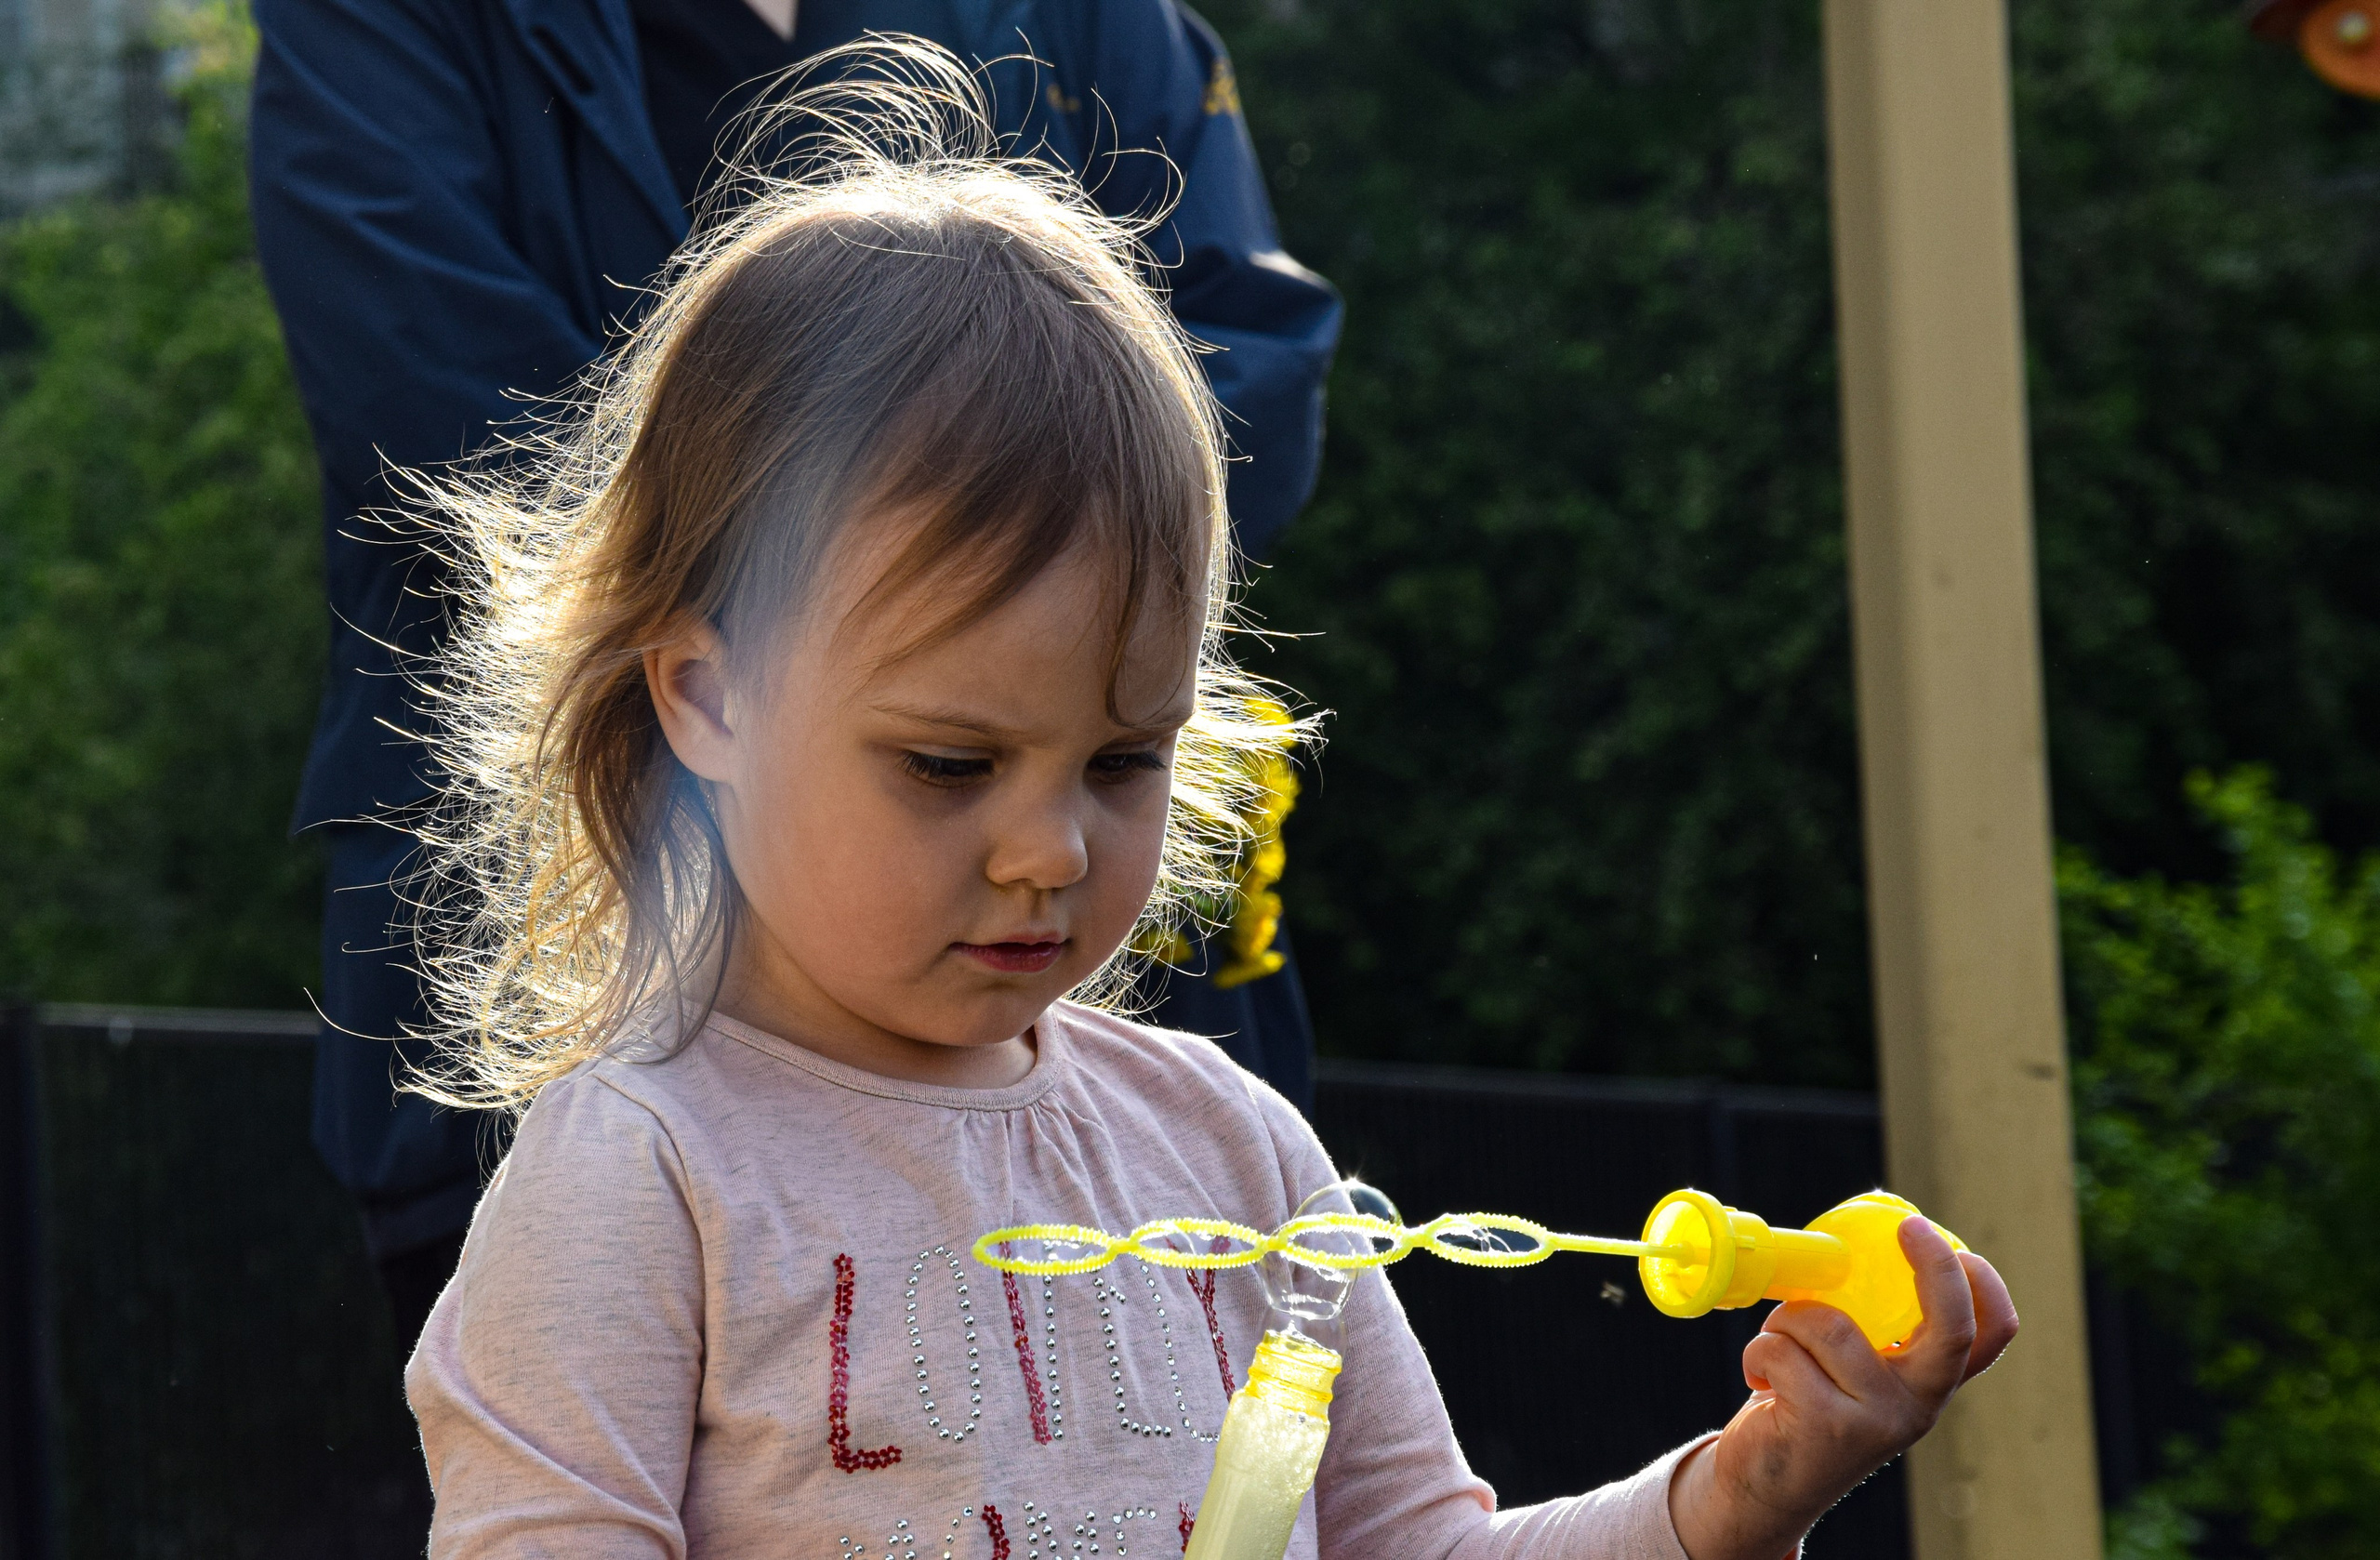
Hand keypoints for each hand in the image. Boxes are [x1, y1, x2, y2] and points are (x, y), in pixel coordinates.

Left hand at [1665, 1217, 2018, 1559]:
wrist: (1761, 1488)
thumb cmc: (1802, 1404)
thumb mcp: (1849, 1369)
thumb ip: (1860, 1323)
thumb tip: (1839, 1243)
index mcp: (1927, 1381)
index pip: (1989, 1335)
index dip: (1983, 1284)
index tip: (1945, 1238)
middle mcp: (1918, 1405)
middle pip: (1953, 1328)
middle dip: (1938, 1268)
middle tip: (1909, 1228)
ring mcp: (1879, 1420)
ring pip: (1829, 1324)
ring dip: (1787, 1319)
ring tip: (1778, 1345)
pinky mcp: (1830, 1427)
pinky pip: (1783, 1350)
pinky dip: (1759, 1352)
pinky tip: (1761, 1381)